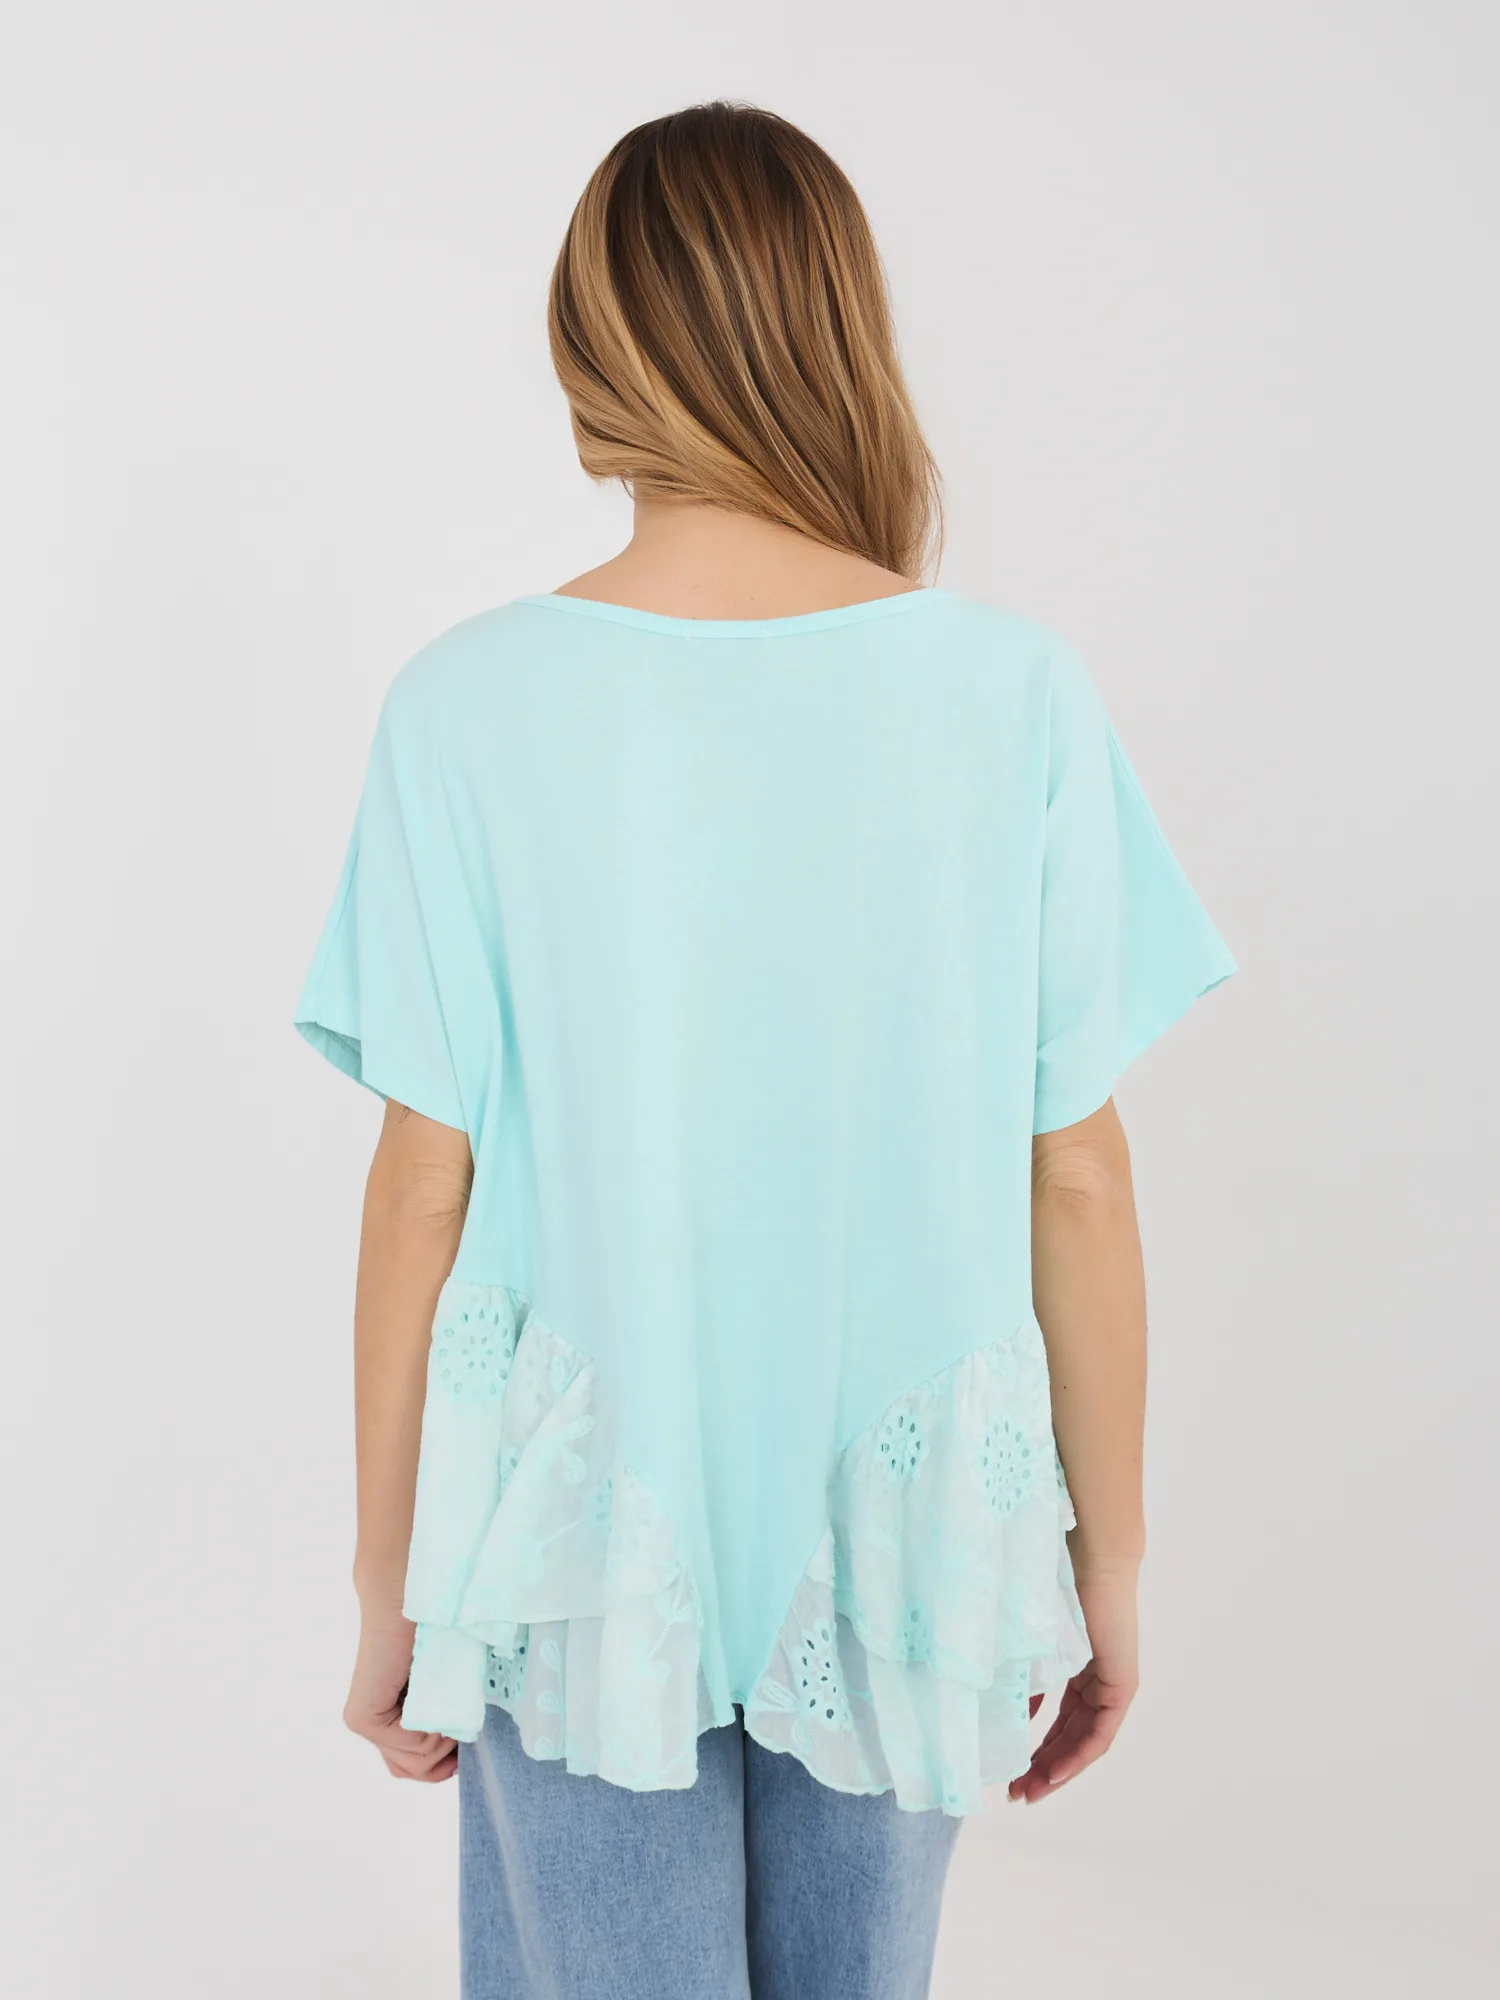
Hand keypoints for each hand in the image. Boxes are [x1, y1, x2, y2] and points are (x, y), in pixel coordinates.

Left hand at [344, 1607, 457, 1781]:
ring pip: (417, 1763)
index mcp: (392, 1715)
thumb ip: (444, 1720)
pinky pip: (413, 1748)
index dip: (444, 1761)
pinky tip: (435, 1693)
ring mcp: (365, 1721)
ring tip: (446, 1693)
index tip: (462, 1732)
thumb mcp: (450, 1685)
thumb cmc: (440, 1622)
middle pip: (415, 1769)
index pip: (414, 1766)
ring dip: (446, 1738)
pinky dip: (436, 1730)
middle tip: (456, 1710)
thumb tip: (456, 1763)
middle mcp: (373, 1723)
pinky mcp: (364, 1717)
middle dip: (446, 1754)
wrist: (409, 1587)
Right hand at [1008, 1556, 1138, 1803]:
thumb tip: (1002, 1713)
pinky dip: (1077, 1756)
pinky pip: (1100, 1733)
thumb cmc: (1053, 1585)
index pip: (1058, 1720)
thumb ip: (1020, 1675)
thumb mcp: (1028, 1641)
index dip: (1034, 1748)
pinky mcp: (1122, 1685)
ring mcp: (1111, 1684)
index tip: (1008, 1772)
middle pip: (1070, 1736)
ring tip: (1030, 1792)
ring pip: (1084, 1740)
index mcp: (1074, 1667)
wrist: (1090, 1560)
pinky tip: (1055, 1774)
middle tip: (1015, 1794)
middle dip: (1042, 1768)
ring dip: (1058, 1769)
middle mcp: (1096, 1680)